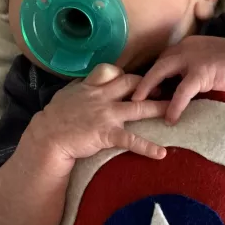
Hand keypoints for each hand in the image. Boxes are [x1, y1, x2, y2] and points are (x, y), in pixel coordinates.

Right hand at [30, 64, 168, 161]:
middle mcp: (102, 96)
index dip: (125, 74)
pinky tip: (161, 153)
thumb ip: (82, 88)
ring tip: (176, 111)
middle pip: (132, 83)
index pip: (112, 71)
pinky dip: (147, 147)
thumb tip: (88, 84)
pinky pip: (131, 140)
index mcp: (91, 86)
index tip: (136, 79)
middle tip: (165, 88)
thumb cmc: (55, 118)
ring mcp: (106, 115)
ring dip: (160, 108)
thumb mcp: (67, 95)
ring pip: (139, 108)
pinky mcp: (107, 134)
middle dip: (151, 84)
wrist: (47, 137)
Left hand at [132, 36, 224, 123]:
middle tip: (129, 96)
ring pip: (161, 73)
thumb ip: (187, 71)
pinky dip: (174, 105)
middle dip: (140, 80)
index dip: (150, 75)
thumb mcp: (203, 64)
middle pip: (155, 64)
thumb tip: (170, 89)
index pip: (161, 60)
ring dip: (148, 89)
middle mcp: (184, 48)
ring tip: (138, 105)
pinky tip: (170, 118)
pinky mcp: (201, 72)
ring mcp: (192, 58)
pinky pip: (182, 91)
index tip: (140, 90)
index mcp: (184, 47)